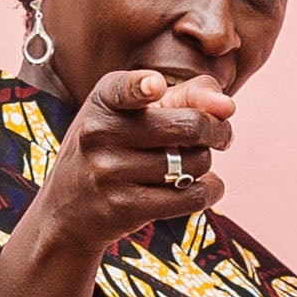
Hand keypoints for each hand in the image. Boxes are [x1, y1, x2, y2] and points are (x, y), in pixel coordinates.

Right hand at [0, 70, 234, 296]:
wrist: (68, 210)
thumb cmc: (114, 148)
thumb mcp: (133, 112)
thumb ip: (185, 95)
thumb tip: (228, 106)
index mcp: (103, 100)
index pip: (124, 89)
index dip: (143, 87)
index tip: (156, 86)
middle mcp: (101, 133)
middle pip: (188, 126)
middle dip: (216, 130)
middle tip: (222, 135)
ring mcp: (110, 173)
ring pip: (194, 162)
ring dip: (205, 163)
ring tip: (193, 163)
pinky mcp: (124, 208)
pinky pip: (190, 197)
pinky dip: (210, 190)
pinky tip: (207, 186)